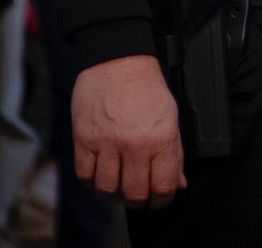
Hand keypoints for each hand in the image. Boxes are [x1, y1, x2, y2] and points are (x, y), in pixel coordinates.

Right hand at [71, 54, 186, 208]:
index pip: (164, 186)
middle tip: (139, 196)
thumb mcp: (170, 117)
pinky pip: (85, 175)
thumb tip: (177, 182)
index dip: (163, 200)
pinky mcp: (84, 139)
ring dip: (114, 192)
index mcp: (161, 138)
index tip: (160, 199)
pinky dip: (92, 180)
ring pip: (107, 189)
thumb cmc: (146, 87)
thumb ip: (173, 152)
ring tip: (119, 184)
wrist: (118, 60)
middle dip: (139, 201)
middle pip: (134, 194)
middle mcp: (134, 144)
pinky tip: (100, 172)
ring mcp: (107, 143)